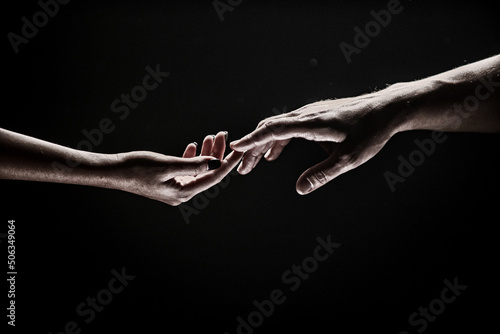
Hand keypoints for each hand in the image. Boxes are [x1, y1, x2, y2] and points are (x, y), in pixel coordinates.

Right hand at [115, 131, 242, 204]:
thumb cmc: (137, 168)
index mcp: (184, 192)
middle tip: (224, 135)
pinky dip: (192, 158)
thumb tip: (216, 164)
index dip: (228, 162)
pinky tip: (194, 146)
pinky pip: (186, 170)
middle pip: (208, 173)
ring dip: (206, 154)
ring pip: (198, 170)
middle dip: (218, 154)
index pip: (214, 177)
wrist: (114, 172)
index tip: (240, 150)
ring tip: (211, 137)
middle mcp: (182, 193)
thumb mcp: (168, 165)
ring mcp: (175, 188)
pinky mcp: (168, 181)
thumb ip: (194, 165)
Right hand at [230, 96, 400, 194]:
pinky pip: (288, 127)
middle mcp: (306, 114)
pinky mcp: (314, 116)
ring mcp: (310, 113)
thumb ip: (322, 174)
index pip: (273, 130)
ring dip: (263, 145)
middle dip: (252, 148)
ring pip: (277, 127)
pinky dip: (276, 141)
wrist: (386, 109)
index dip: (252, 141)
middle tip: (241, 168)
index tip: (234, 149)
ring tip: (253, 164)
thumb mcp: (348, 158)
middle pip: (270, 128)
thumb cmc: (370, 131)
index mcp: (311, 123)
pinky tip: (275, 154)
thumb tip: (300, 189)